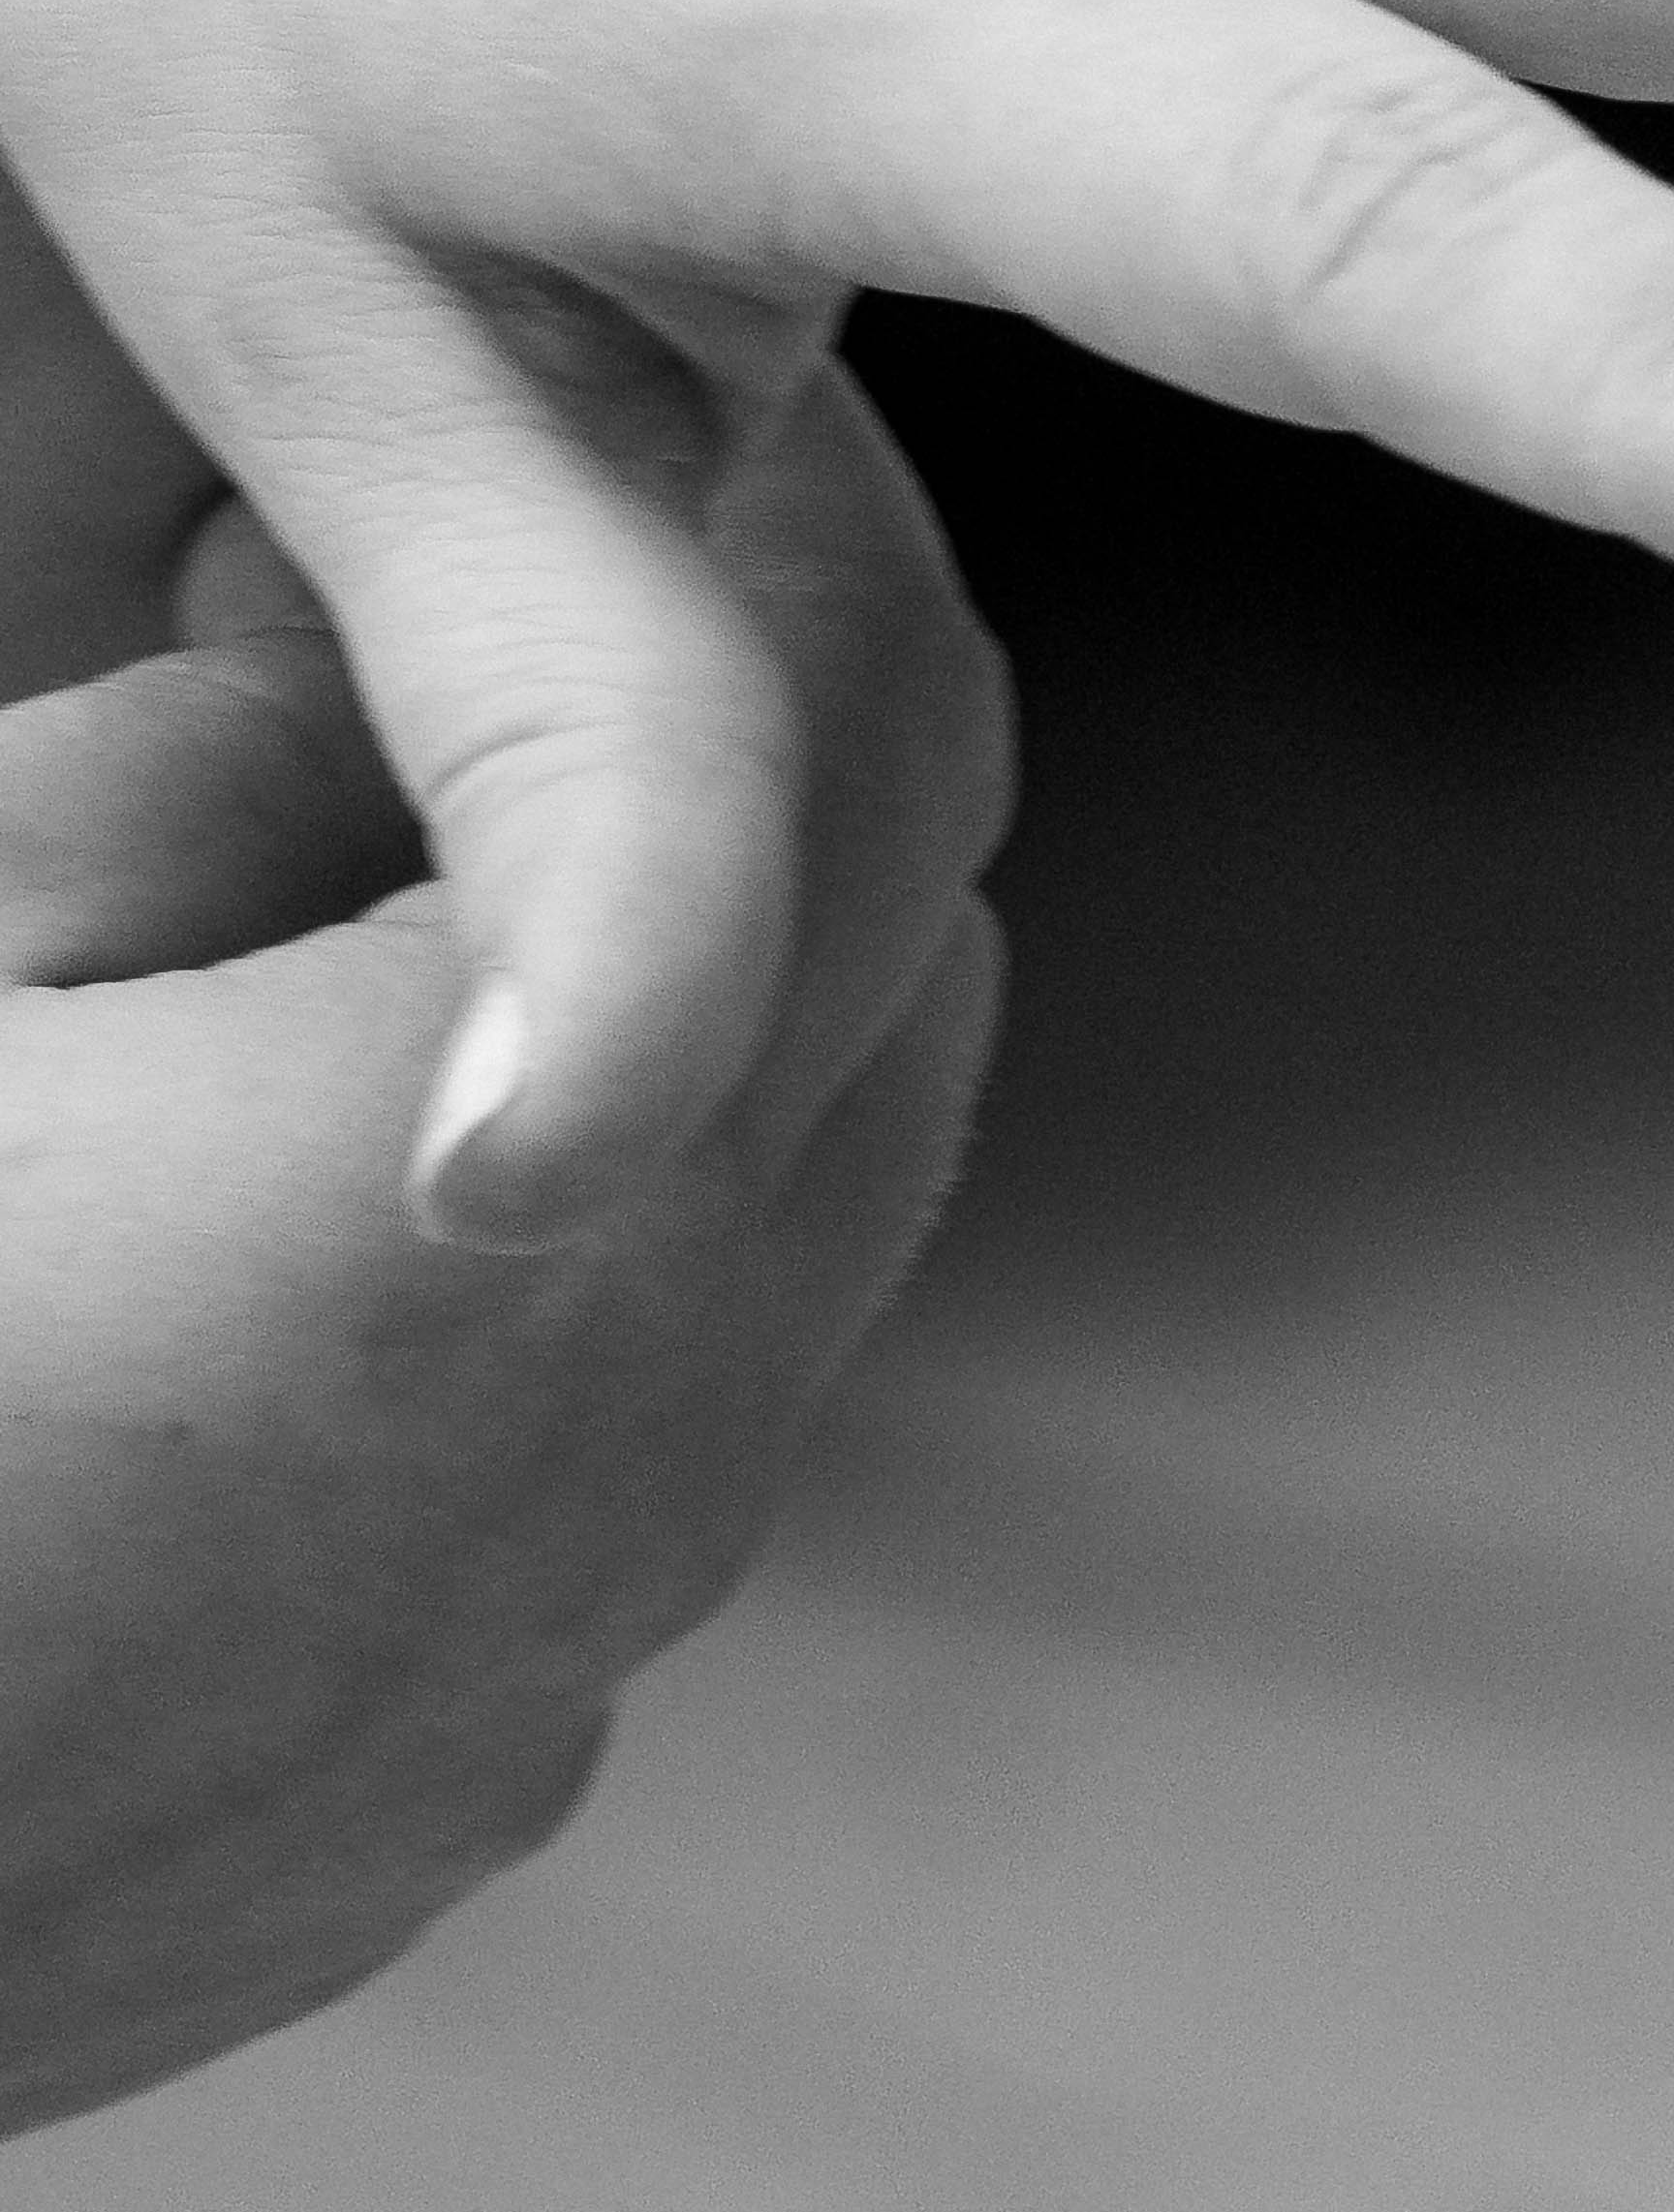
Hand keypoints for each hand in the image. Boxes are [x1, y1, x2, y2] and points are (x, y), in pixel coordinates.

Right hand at [0, 354, 1000, 2127]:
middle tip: (561, 632)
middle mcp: (644, 1415)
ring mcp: (565, 1642)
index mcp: (533, 1155)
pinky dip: (564, 1309)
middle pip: (905, 953)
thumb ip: (229, 742)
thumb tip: (392, 631)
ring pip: (798, 1222)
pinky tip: (284, 1270)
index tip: (690, 415)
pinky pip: (624, 1472)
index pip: (891, 717)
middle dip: (789, 765)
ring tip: (397, 935)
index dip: (816, 520)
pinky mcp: (454, 1796)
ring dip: (692, 1043)